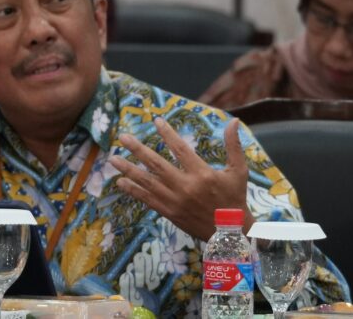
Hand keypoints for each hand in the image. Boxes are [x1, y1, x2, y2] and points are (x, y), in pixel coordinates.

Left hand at [108, 117, 253, 240]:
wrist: (230, 233)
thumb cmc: (235, 198)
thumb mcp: (239, 170)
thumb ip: (233, 145)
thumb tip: (234, 120)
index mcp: (202, 173)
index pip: (180, 149)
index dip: (167, 134)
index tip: (156, 121)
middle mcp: (185, 186)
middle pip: (156, 164)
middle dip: (137, 149)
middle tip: (122, 137)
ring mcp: (174, 200)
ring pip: (147, 182)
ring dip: (128, 169)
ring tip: (113, 159)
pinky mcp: (169, 212)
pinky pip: (147, 199)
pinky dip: (133, 190)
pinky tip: (121, 181)